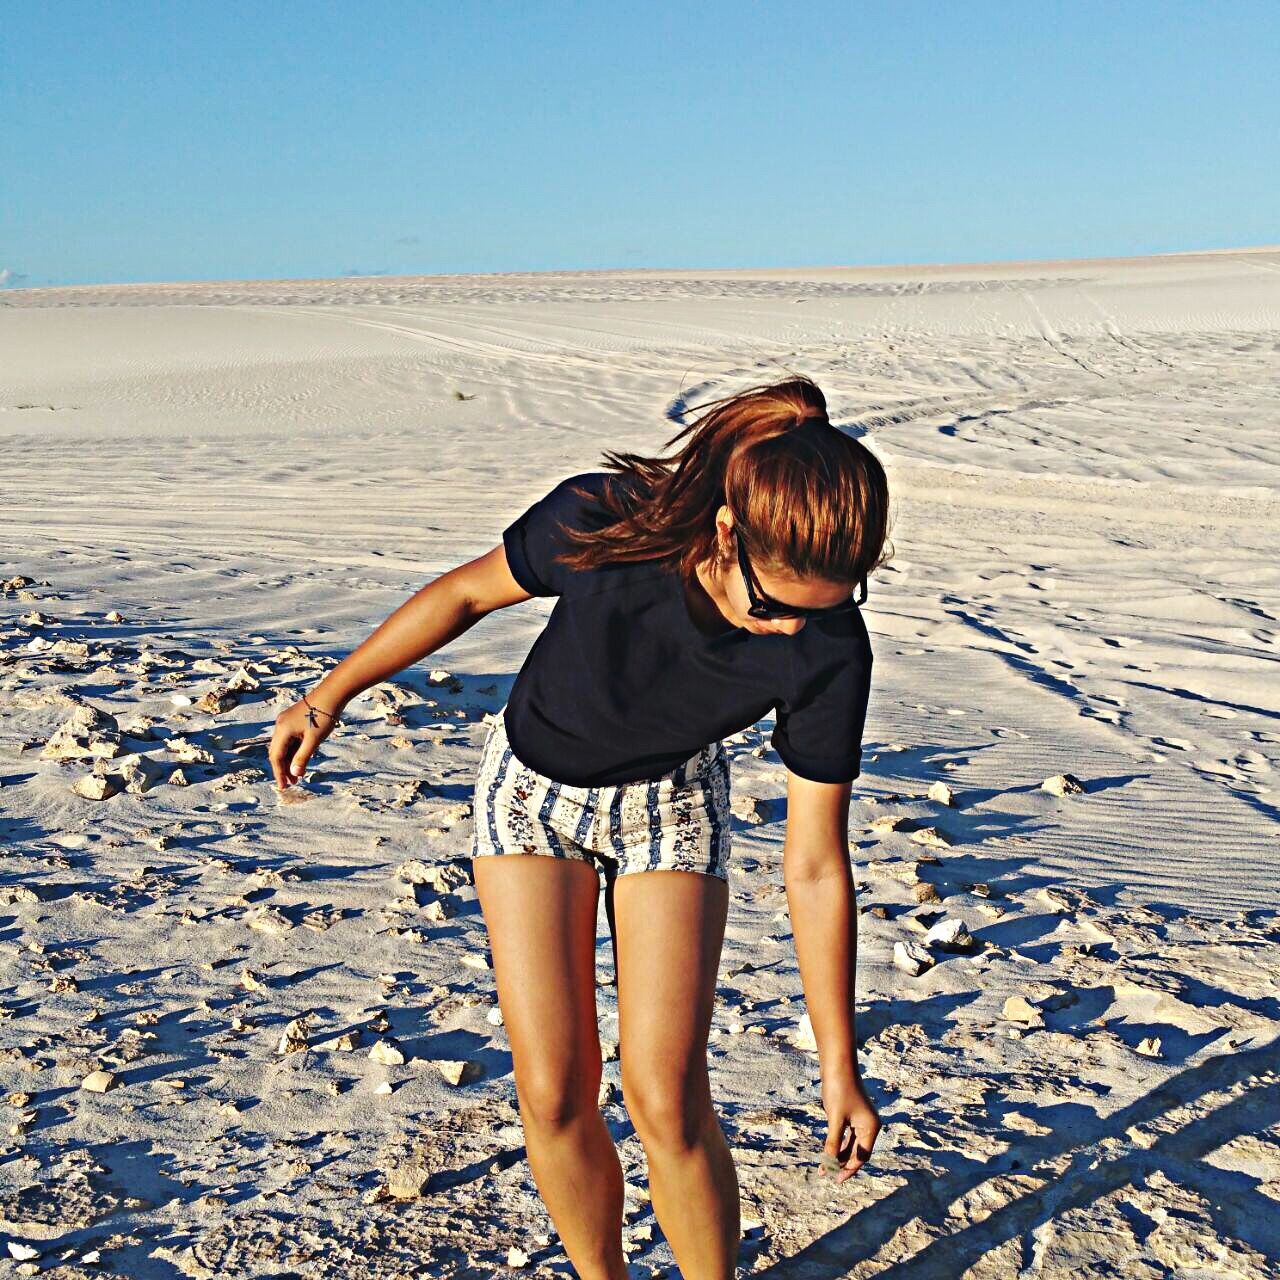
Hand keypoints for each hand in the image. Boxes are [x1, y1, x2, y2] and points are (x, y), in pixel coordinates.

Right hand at [269, 695, 341, 788]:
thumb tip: (294, 774)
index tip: (284, 787)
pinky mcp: (293, 720)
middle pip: (277, 752)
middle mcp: (280, 725)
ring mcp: (286, 722)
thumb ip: (302, 757)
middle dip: (283, 768)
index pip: (276, 757)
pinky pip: (289, 739)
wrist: (332, 694)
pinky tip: (301, 759)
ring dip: (289, 760)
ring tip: (297, 774)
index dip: (279, 773)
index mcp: (282, 730)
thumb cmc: (323, 716)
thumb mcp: (314, 740)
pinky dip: (294, 750)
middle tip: (292, 783)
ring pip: (284, 746)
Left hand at [819, 1068, 879, 1183]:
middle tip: (829, 1175)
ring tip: (825, 1167)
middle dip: (843, 1163)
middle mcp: (869, 1125)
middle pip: (857, 1152)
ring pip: (851, 1144)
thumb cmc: (839, 1089)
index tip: (835, 1179)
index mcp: (871, 1127)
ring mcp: (861, 1120)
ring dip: (839, 1155)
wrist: (838, 1064)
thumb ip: (834, 1142)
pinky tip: (828, 1152)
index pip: (861, 1156)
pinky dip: (838, 1143)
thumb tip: (829, 1163)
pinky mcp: (852, 1115)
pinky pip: (847, 1135)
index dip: (848, 1169)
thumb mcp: (835, 1118)